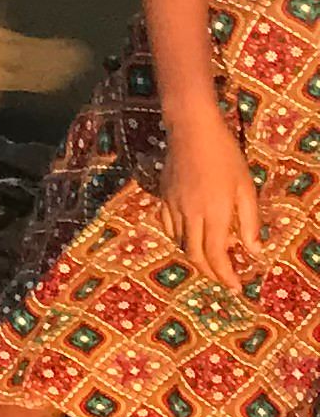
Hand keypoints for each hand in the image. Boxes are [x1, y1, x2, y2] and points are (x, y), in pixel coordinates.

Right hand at [164, 115, 261, 292]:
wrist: (191, 129)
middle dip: (209, 273)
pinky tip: (188, 236)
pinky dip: (178, 238)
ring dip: (194, 257)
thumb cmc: (226, 157)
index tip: (236, 287)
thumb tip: (255, 251)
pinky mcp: (162, 195)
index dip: (225, 276)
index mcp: (214, 214)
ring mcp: (172, 205)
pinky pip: (167, 226)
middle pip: (194, 255)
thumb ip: (250, 222)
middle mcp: (190, 214)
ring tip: (209, 260)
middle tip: (223, 279)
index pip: (216, 256)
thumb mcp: (246, 188)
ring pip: (178, 242)